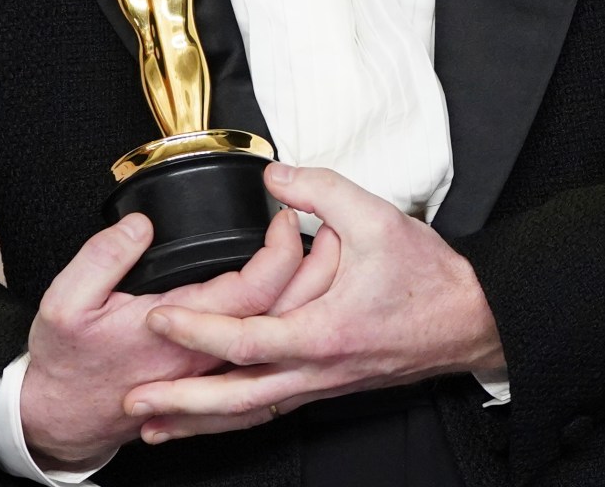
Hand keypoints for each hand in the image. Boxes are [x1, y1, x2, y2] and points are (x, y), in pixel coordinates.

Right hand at [19, 209, 303, 470]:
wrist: (64, 414)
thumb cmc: (67, 361)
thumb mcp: (65, 303)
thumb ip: (103, 258)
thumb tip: (141, 224)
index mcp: (179, 329)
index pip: (254, 289)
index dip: (279, 249)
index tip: (281, 214)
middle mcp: (207, 355)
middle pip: (284, 313)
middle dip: (312, 267)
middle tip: (317, 226)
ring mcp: (214, 367)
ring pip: (281, 334)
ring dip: (309, 295)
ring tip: (321, 254)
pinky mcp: (212, 373)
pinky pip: (267, 350)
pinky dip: (290, 321)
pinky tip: (299, 299)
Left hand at [125, 163, 505, 444]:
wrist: (470, 321)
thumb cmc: (429, 279)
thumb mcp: (377, 218)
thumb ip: (320, 191)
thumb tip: (274, 178)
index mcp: (327, 332)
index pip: (248, 339)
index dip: (200, 329)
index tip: (160, 317)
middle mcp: (319, 369)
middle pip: (239, 399)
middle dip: (183, 404)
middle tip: (134, 401)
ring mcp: (322, 384)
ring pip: (251, 413)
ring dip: (201, 422)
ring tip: (154, 426)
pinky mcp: (326, 385)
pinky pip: (269, 408)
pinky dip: (232, 418)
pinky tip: (206, 419)